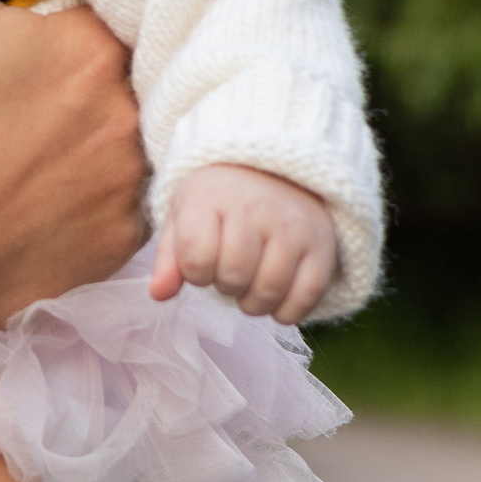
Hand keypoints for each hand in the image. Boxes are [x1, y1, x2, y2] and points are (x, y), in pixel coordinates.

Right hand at [0, 0, 147, 345]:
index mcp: (92, 46)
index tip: (50, 0)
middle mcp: (132, 114)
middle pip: (132, 61)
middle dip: (94, 57)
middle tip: (33, 66)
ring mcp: (131, 187)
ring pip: (137, 126)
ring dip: (104, 118)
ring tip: (41, 121)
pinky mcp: (118, 245)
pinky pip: (131, 196)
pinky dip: (99, 182)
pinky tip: (46, 177)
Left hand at [148, 162, 336, 322]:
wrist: (273, 170)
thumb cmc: (219, 200)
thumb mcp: (184, 215)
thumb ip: (169, 257)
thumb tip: (158, 294)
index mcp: (211, 197)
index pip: (196, 258)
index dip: (195, 272)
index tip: (202, 261)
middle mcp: (255, 207)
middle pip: (233, 276)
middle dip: (226, 286)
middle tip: (229, 273)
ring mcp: (293, 225)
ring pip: (269, 289)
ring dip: (254, 303)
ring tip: (250, 287)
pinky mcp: (322, 243)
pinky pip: (307, 294)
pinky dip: (288, 311)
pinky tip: (276, 301)